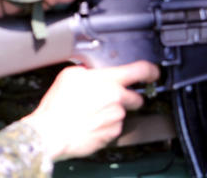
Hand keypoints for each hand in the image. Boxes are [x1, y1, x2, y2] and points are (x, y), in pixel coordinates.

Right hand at [20, 61, 159, 161]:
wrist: (53, 132)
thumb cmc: (58, 104)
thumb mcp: (69, 75)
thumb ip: (88, 71)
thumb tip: (93, 73)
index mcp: (108, 80)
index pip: (141, 71)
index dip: (151, 71)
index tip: (153, 73)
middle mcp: (117, 99)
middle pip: (136, 97)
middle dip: (126, 96)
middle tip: (107, 97)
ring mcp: (117, 118)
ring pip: (122, 112)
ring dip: (111, 111)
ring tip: (89, 112)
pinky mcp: (113, 134)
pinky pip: (114, 127)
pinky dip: (105, 124)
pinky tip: (89, 122)